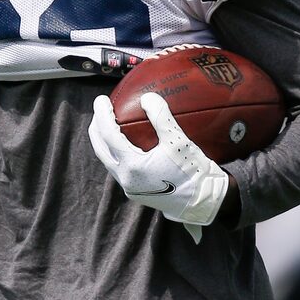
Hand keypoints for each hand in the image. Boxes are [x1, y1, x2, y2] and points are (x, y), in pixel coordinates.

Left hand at [88, 92, 229, 242]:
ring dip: (104, 142)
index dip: (102, 114)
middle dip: (96, 128)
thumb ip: (161, 117)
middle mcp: (126, 179)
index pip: (109, 135)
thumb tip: (147, 98)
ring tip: (107, 125)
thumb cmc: (193, 171)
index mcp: (133, 167)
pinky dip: (117, 152)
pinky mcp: (137, 192)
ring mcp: (130, 188)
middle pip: (100, 149)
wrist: (204, 202)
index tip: (101, 99)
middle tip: (99, 110)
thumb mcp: (178, 141)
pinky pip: (120, 168)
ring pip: (108, 160)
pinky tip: (125, 143)